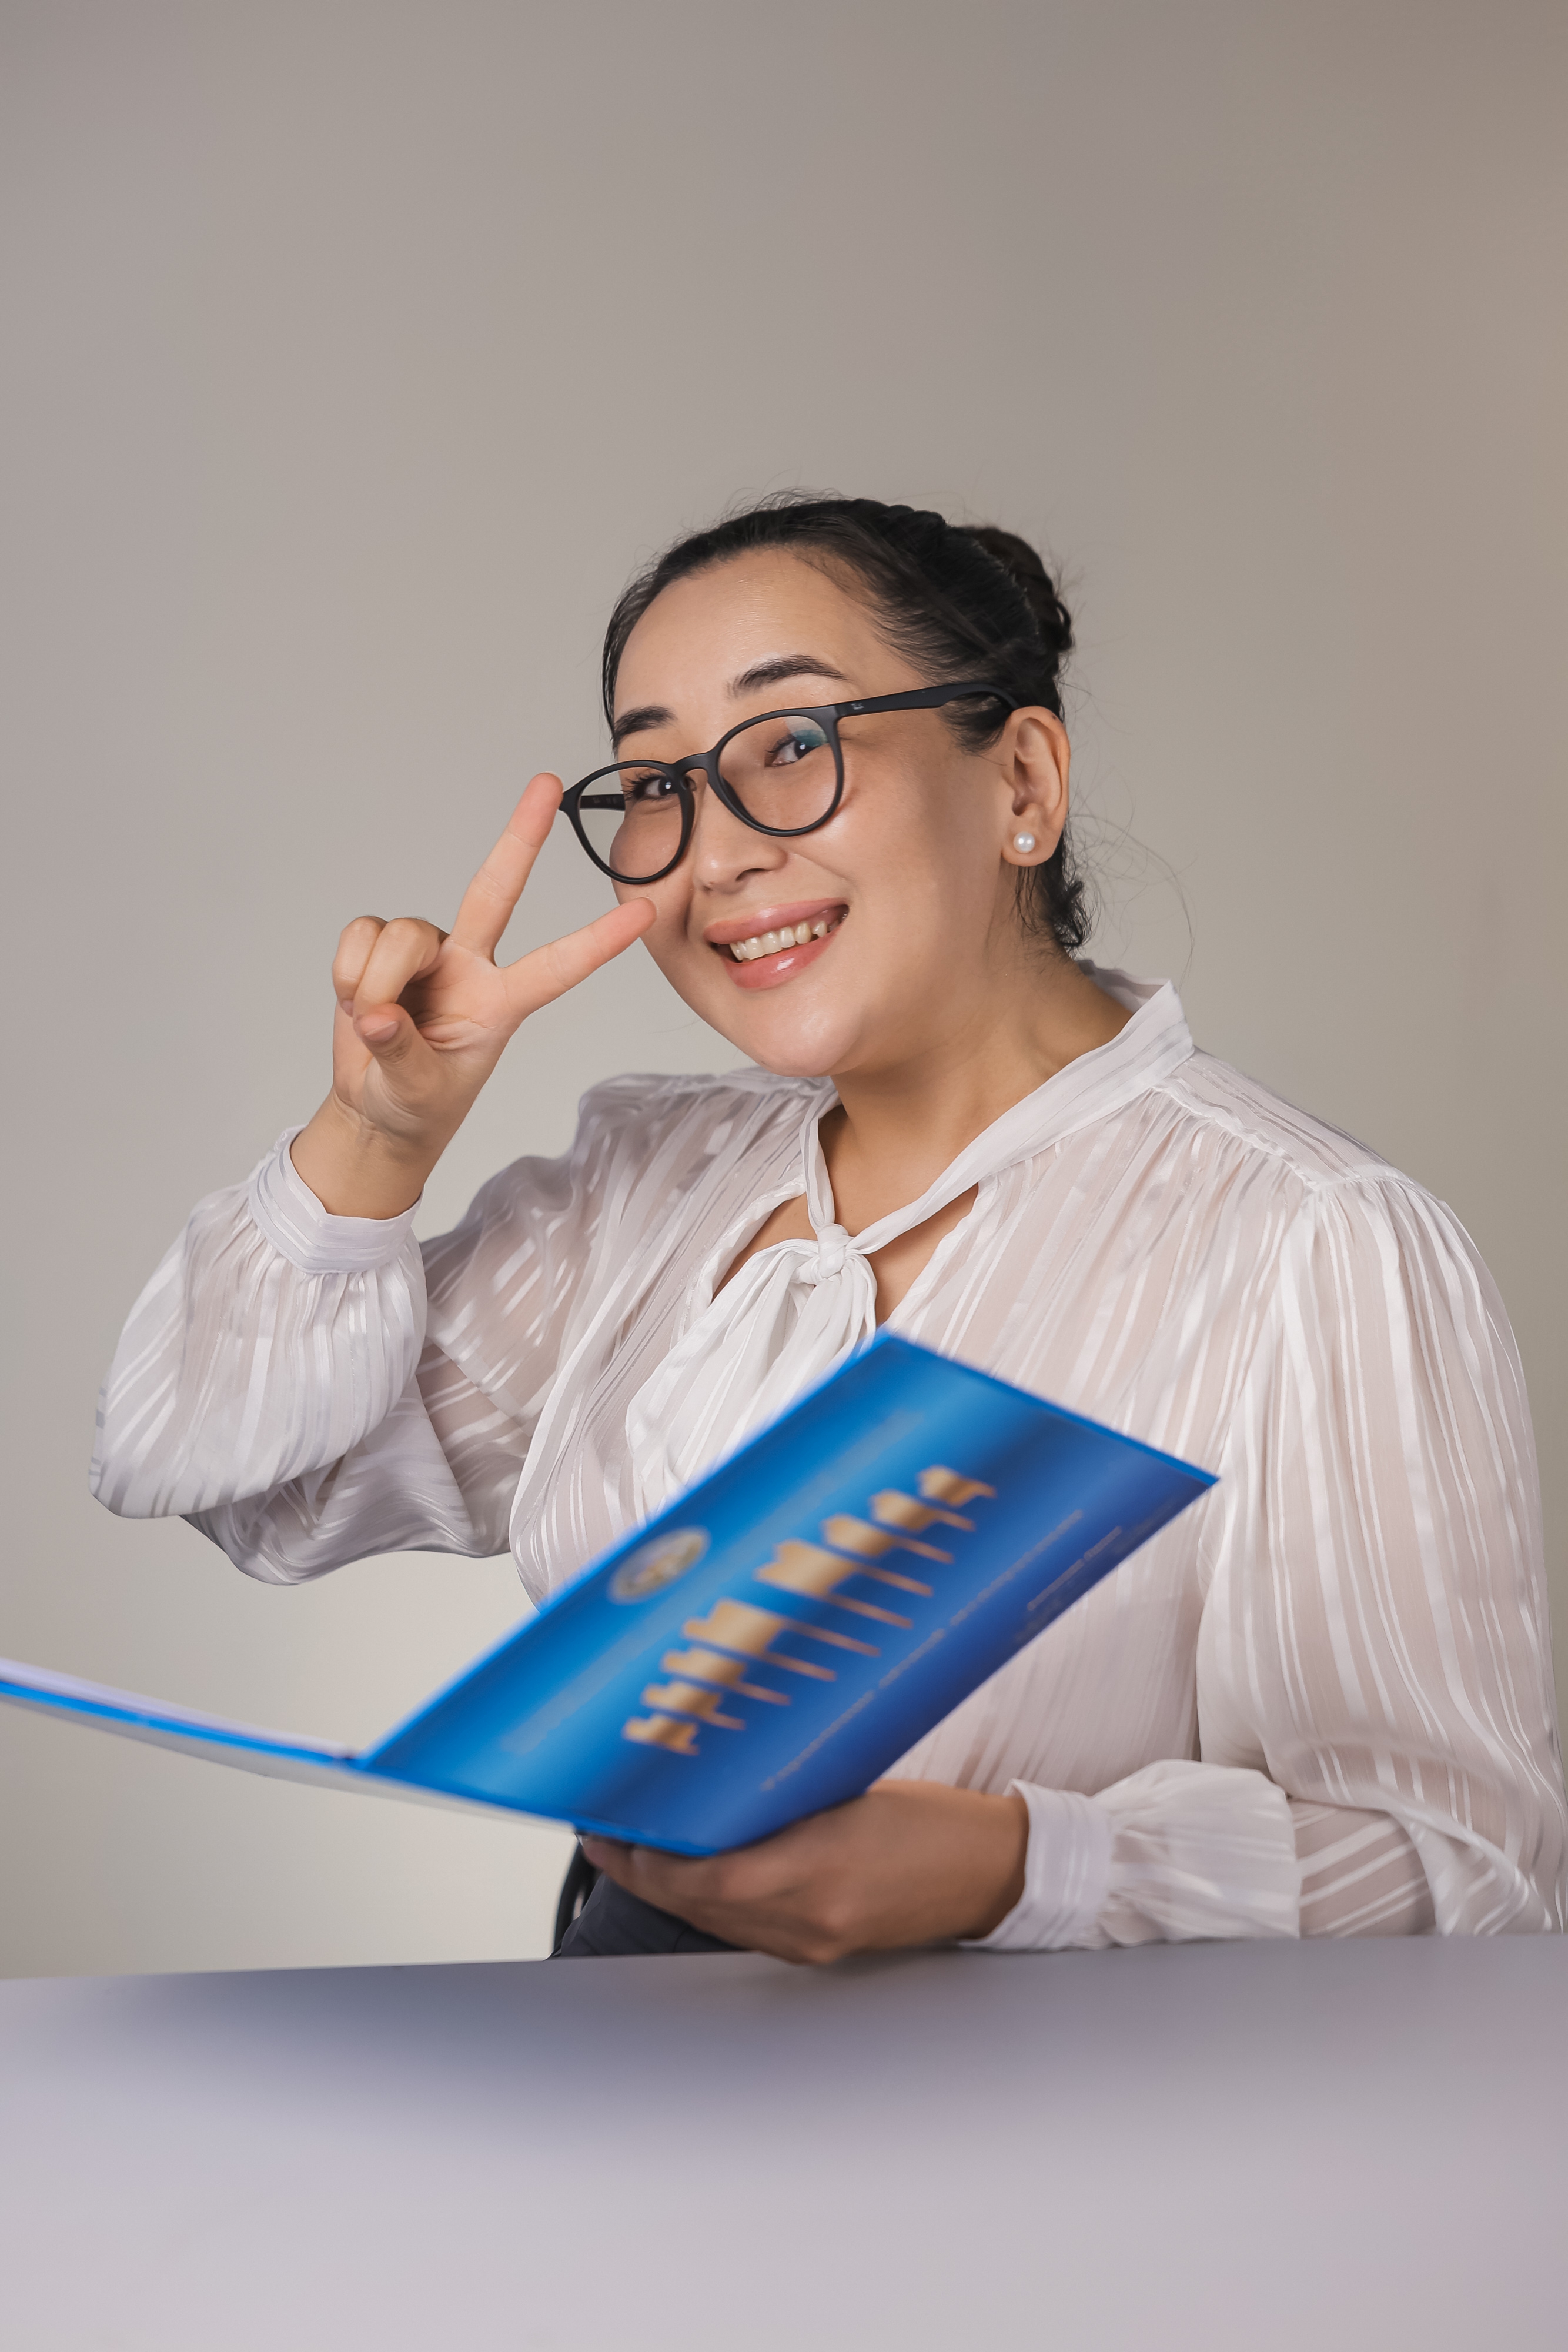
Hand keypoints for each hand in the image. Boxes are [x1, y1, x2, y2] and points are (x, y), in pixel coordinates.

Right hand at [291, 775, 653, 1215]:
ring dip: (376, 980)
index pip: (558, 967)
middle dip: (521, 835)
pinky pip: (359, 937)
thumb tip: (378, 1013)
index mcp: (502, 1003)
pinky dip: (347, 974)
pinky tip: (354, 1002)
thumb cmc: (415, 1101)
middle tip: (547, 782)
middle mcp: (471, 964)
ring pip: (402, 932)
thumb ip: (400, 1053)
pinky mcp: (381, 944)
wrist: (376, 1110)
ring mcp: (427, 950)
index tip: (645, 912)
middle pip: (495, 889)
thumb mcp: (417, 1092)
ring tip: (373, 1022)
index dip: (598, 941)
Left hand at [581, 1780, 1028, 1964]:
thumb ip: (784, 1794)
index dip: (650, 1859)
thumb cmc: (934, 1822)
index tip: (614, 1831)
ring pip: (718, 1923)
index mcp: (820, 1871)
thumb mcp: (853, 1788)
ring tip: (639, 1855)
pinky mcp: (822, 1952)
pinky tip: (696, 1878)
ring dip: (673, 1891)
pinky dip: (713, 1905)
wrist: (991, 1873)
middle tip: (609, 1839)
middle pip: (701, 1906)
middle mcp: (812, 1919)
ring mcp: (816, 1943)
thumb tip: (719, 1781)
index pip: (709, 1877)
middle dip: (645, 1874)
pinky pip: (748, 1932)